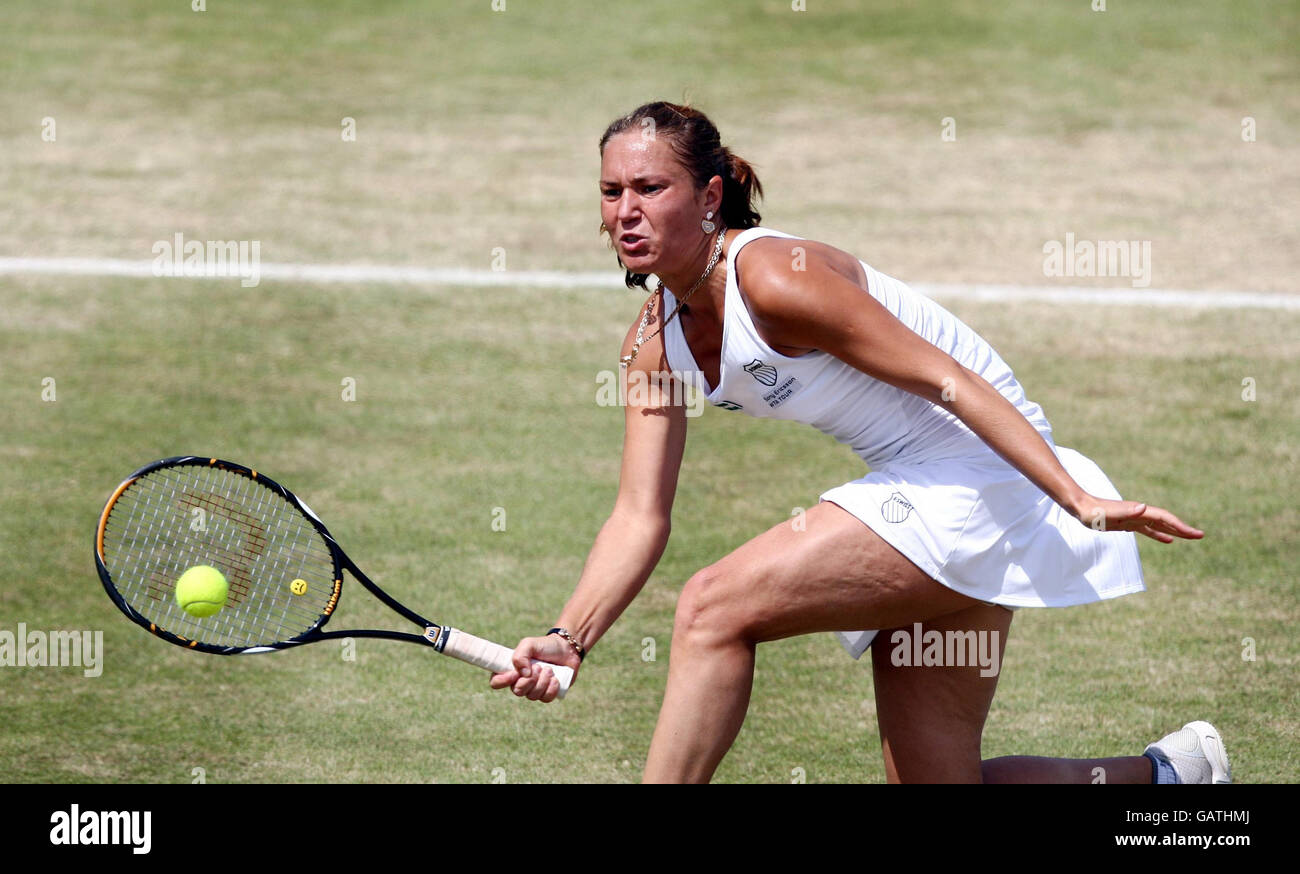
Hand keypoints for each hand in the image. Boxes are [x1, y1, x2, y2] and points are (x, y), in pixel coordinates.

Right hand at [488, 635, 580, 702]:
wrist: (566, 649)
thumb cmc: (544, 646)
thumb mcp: (529, 644)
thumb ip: (521, 654)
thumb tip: (523, 674)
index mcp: (510, 670)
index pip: (496, 682)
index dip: (502, 681)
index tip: (515, 673)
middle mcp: (520, 682)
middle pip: (517, 691)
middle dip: (529, 680)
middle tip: (539, 666)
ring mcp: (534, 689)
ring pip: (532, 696)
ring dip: (542, 681)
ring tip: (549, 669)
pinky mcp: (547, 693)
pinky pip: (545, 699)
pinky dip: (551, 688)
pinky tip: (555, 678)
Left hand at [1073, 495, 1203, 542]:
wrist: (1081, 507)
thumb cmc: (1093, 511)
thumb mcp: (1108, 513)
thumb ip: (1125, 510)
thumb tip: (1144, 507)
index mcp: (1138, 511)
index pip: (1164, 518)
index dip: (1179, 526)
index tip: (1194, 534)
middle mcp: (1139, 513)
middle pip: (1166, 521)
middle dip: (1183, 528)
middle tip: (1200, 536)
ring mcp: (1135, 518)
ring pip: (1160, 526)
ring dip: (1175, 531)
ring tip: (1190, 537)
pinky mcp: (1128, 523)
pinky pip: (1149, 530)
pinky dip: (1160, 535)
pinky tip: (1168, 540)